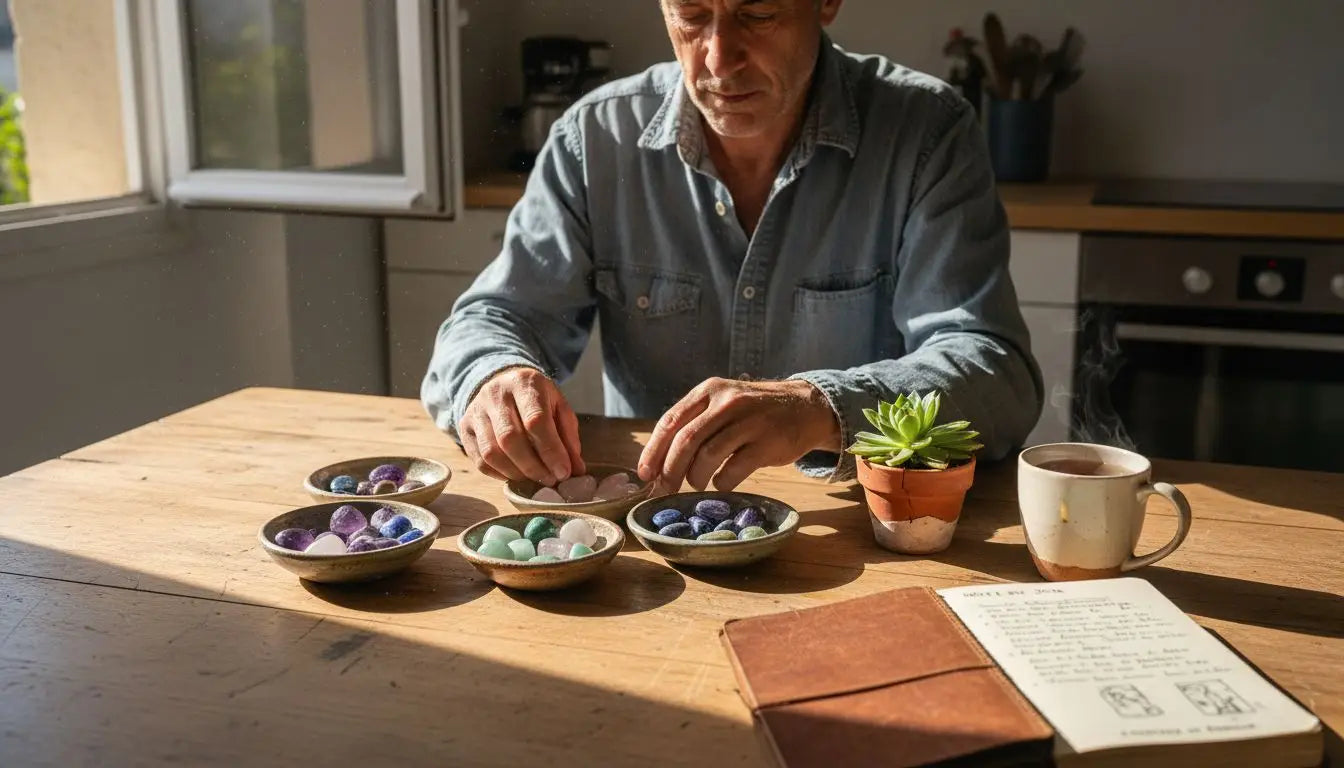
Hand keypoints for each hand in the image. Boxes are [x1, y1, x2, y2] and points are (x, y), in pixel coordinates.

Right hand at [458, 367, 584, 484]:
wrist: (501, 382)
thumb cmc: (535, 399)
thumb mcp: (558, 407)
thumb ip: (568, 437)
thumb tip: (575, 470)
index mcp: (525, 383)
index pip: (535, 420)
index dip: (551, 451)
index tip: (564, 472)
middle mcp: (496, 394)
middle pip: (510, 438)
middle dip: (533, 466)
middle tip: (550, 480)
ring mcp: (476, 411)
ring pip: (491, 452)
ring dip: (516, 473)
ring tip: (535, 478)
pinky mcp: (464, 427)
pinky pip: (479, 460)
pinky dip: (500, 474)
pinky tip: (516, 474)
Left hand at [638, 377, 840, 493]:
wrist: (804, 408)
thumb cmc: (754, 412)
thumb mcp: (723, 403)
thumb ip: (695, 423)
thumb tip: (659, 461)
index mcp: (709, 390)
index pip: (671, 421)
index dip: (653, 450)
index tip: (645, 474)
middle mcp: (727, 401)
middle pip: (686, 440)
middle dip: (670, 470)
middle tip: (664, 489)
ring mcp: (749, 421)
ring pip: (707, 455)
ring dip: (695, 478)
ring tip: (697, 484)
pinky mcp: (767, 442)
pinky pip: (733, 469)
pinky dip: (721, 482)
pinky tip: (721, 483)